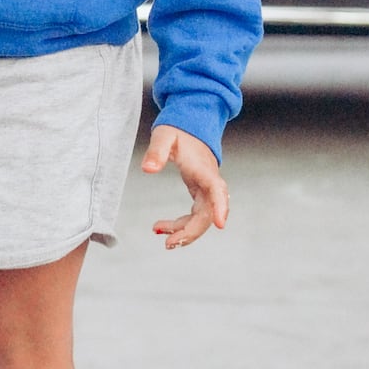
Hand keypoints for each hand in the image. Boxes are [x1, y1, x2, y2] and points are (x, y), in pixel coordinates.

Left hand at [142, 124, 228, 248]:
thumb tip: (147, 170)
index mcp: (203, 168)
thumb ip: (156, 151)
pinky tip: (160, 227)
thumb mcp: (163, 136)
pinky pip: (194, 214)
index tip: (221, 225)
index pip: (217, 189)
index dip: (220, 206)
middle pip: (209, 212)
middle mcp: (209, 181)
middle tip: (169, 244)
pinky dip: (180, 224)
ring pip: (202, 217)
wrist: (190, 124)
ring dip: (184, 231)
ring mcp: (206, 188)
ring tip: (160, 235)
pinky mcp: (200, 192)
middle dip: (192, 231)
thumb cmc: (178, 129)